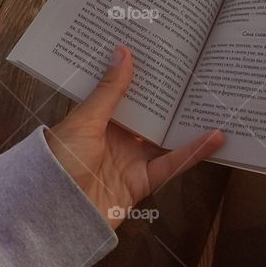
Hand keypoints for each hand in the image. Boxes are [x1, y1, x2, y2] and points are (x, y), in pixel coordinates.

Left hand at [46, 45, 223, 229]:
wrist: (50, 215)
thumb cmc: (60, 161)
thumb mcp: (84, 121)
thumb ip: (110, 90)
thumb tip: (124, 51)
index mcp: (99, 118)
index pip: (127, 91)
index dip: (144, 73)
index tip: (165, 51)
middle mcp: (117, 137)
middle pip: (151, 113)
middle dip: (173, 96)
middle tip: (199, 70)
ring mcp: (131, 160)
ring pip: (166, 137)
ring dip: (189, 123)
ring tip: (214, 101)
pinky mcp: (142, 182)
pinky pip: (171, 164)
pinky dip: (194, 152)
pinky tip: (215, 138)